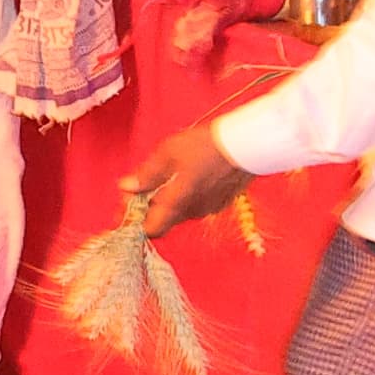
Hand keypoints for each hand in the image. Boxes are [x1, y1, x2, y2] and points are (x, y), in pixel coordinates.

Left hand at [120, 122, 253, 236]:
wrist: (249, 145)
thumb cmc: (205, 146)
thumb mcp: (168, 154)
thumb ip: (147, 175)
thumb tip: (126, 188)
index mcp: (177, 203)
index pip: (151, 230)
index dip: (135, 221)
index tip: (125, 208)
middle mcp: (193, 212)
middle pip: (164, 220)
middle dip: (149, 207)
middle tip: (140, 186)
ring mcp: (210, 208)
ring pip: (180, 212)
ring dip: (168, 201)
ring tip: (164, 178)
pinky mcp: (222, 202)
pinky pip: (196, 205)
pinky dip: (186, 197)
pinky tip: (186, 177)